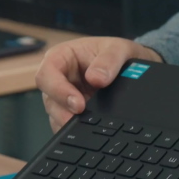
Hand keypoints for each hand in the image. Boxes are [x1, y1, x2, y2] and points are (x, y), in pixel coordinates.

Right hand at [36, 37, 162, 132]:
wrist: (131, 67)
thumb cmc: (115, 52)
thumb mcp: (117, 49)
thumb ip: (109, 61)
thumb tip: (97, 79)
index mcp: (61, 57)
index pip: (46, 74)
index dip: (58, 90)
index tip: (78, 103)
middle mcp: (58, 78)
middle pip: (49, 98)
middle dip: (63, 112)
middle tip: (83, 118)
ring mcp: (63, 97)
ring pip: (56, 115)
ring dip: (69, 123)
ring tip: (87, 126)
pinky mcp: (72, 112)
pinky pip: (66, 125)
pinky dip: (76, 129)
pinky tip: (89, 129)